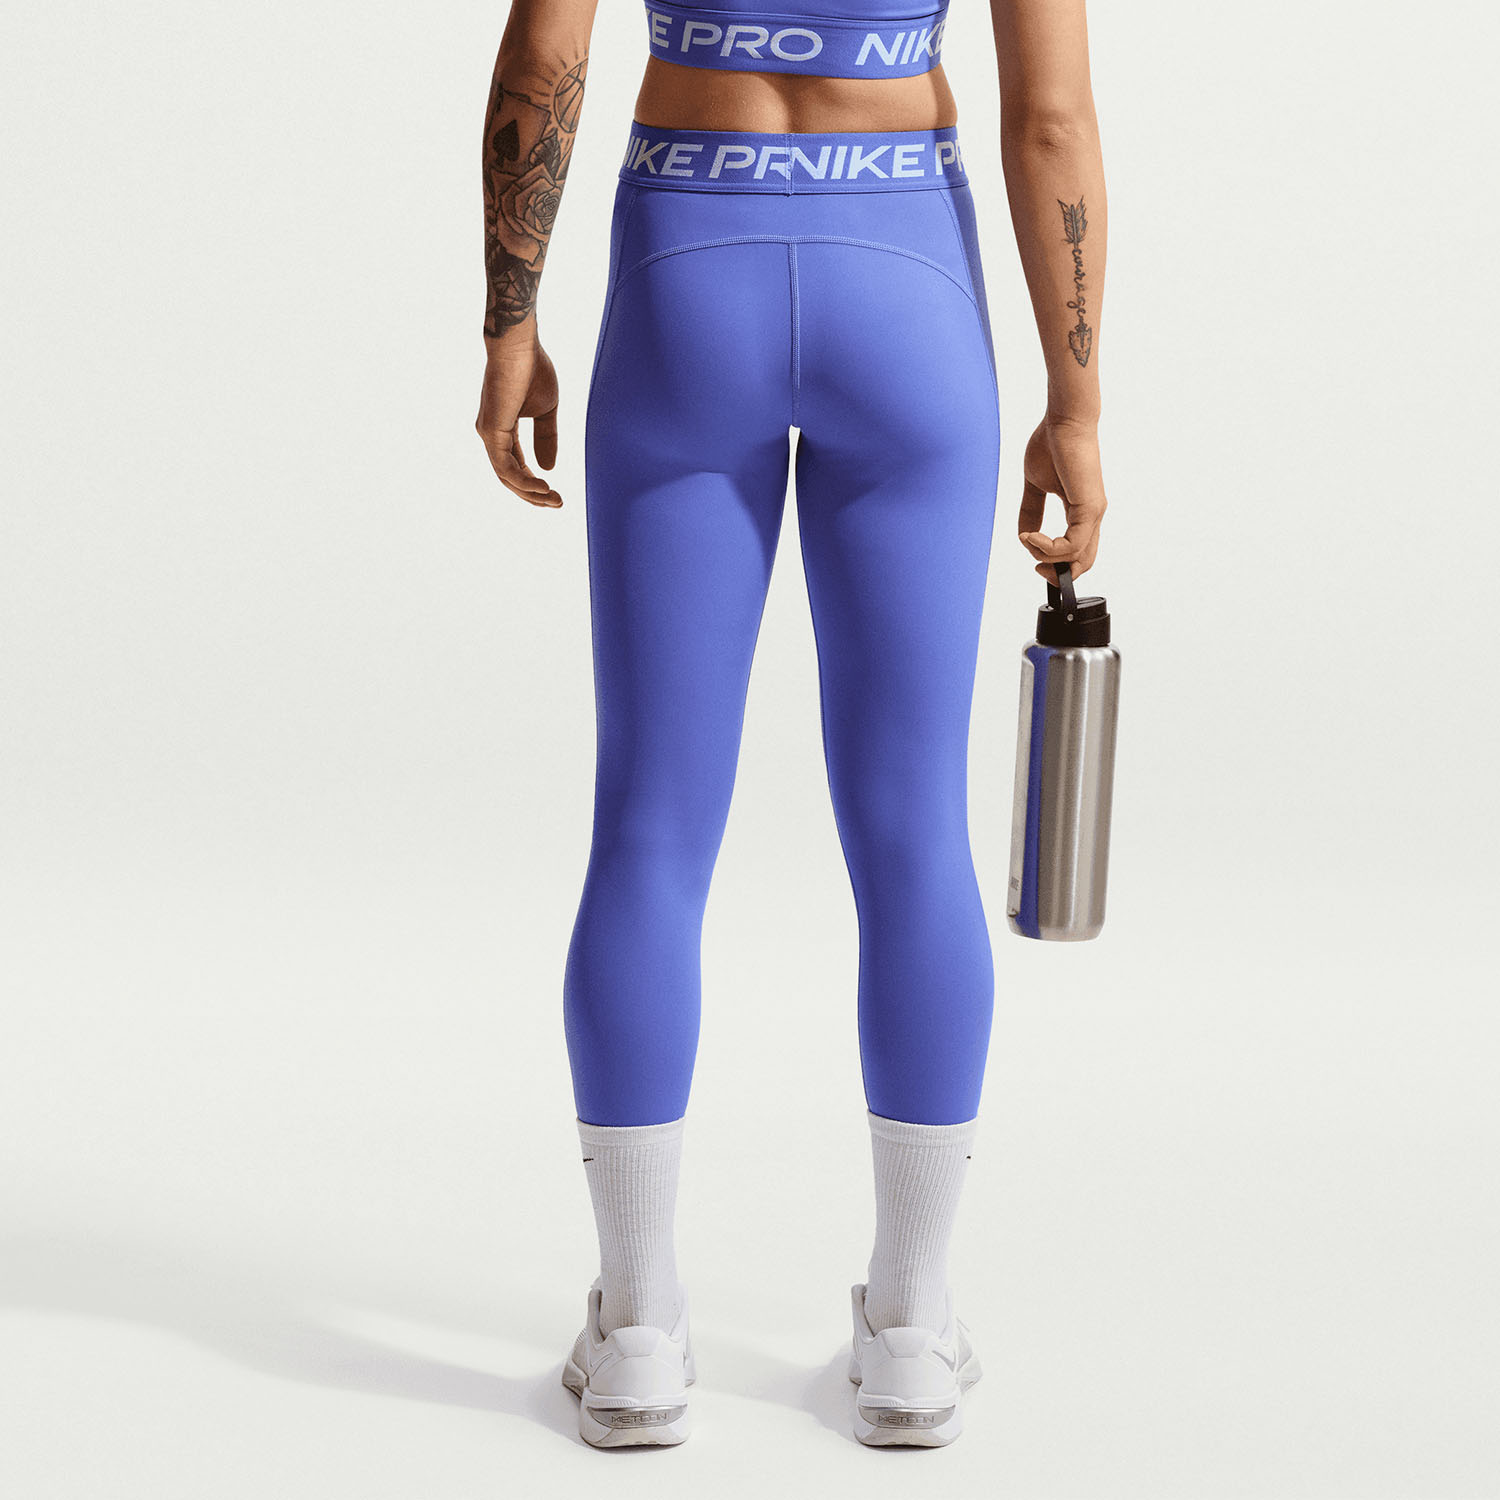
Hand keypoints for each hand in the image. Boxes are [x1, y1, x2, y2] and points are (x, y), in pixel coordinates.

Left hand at [476, 330, 561, 507]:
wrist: (519, 345)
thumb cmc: (532, 368)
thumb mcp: (546, 410)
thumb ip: (546, 438)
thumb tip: (549, 468)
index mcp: (502, 429)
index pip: (515, 466)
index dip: (535, 483)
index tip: (557, 494)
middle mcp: (491, 434)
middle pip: (509, 477)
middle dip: (534, 494)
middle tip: (559, 503)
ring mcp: (488, 434)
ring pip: (506, 477)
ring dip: (531, 492)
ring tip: (554, 499)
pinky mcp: (491, 432)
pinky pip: (506, 467)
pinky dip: (524, 481)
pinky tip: (543, 487)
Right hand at [1017, 414, 1107, 582]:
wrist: (1064, 421)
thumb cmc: (1052, 444)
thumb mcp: (1035, 485)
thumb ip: (1031, 511)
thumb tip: (1024, 536)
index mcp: (1081, 511)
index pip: (1077, 550)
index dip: (1056, 563)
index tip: (1032, 557)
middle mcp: (1091, 515)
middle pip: (1084, 562)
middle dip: (1057, 573)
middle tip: (1035, 567)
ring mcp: (1093, 513)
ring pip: (1077, 557)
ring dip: (1045, 556)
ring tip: (1026, 539)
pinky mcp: (1089, 508)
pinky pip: (1071, 544)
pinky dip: (1048, 547)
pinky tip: (1030, 535)